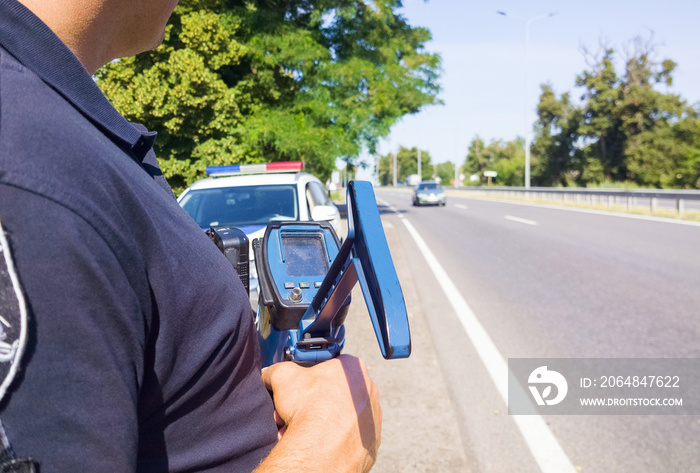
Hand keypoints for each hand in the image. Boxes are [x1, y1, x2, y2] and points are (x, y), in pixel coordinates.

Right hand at [257, 355, 381, 472]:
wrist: (322, 449)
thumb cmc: (310, 409)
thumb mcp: (283, 376)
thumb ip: (277, 370)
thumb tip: (270, 374)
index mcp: (353, 368)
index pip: (330, 366)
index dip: (309, 378)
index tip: (300, 388)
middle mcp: (369, 390)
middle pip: (334, 393)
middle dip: (313, 402)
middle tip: (296, 411)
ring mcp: (373, 417)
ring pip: (341, 416)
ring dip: (321, 422)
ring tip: (301, 430)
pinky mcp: (371, 441)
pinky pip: (349, 437)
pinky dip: (333, 439)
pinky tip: (316, 443)